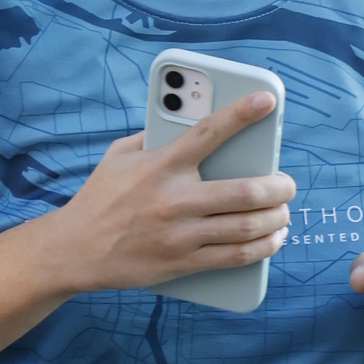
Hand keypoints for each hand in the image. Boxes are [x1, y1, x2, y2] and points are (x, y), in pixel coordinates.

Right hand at [43, 92, 293, 295]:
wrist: (75, 250)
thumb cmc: (100, 198)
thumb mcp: (119, 156)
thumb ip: (153, 136)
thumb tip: (185, 120)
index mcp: (161, 165)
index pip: (208, 132)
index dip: (241, 113)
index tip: (266, 100)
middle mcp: (175, 199)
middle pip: (245, 191)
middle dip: (279, 187)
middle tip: (288, 184)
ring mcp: (181, 235)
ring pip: (247, 227)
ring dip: (277, 219)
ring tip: (284, 212)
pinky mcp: (183, 263)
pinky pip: (235, 256)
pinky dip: (263, 247)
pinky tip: (273, 238)